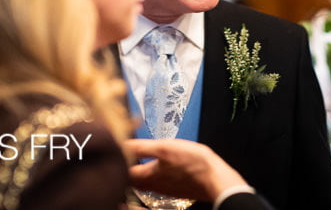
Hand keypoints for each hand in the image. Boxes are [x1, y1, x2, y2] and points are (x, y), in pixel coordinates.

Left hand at [125, 138, 248, 201]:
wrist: (215, 178)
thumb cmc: (192, 163)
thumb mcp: (164, 148)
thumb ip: (141, 147)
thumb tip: (121, 142)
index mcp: (146, 176)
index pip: (123, 170)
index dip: (117, 158)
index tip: (115, 147)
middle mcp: (153, 186)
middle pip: (132, 178)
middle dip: (126, 166)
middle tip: (123, 152)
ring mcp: (164, 188)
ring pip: (145, 180)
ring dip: (139, 169)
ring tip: (138, 156)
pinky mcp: (175, 187)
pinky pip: (157, 181)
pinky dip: (153, 172)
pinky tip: (159, 164)